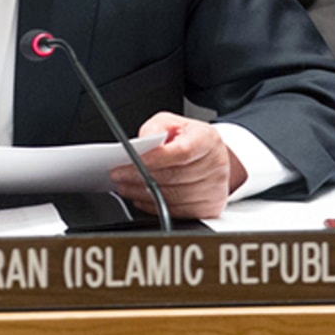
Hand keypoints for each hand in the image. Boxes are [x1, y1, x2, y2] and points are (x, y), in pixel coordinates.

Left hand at [111, 112, 244, 219]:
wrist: (214, 157)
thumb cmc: (190, 139)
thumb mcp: (173, 123)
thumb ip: (156, 128)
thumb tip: (142, 142)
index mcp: (208, 140)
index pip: (180, 152)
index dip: (152, 159)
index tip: (127, 162)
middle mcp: (216, 164)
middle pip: (175, 176)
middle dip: (140, 177)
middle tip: (118, 176)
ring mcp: (215, 188)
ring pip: (174, 196)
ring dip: (143, 193)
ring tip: (125, 187)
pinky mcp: (210, 206)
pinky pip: (178, 211)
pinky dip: (155, 206)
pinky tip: (142, 198)